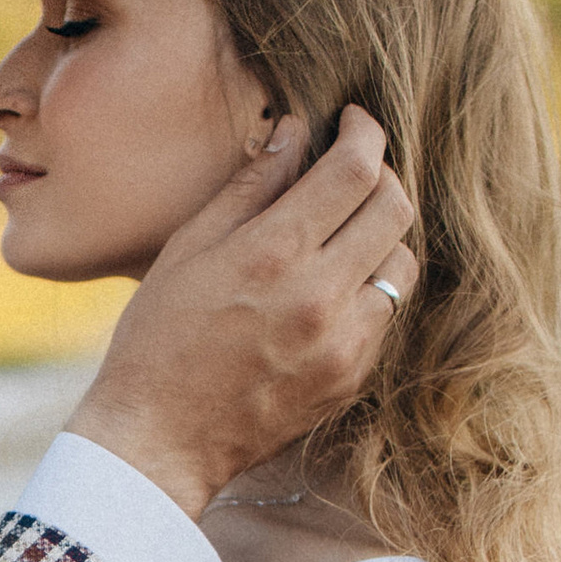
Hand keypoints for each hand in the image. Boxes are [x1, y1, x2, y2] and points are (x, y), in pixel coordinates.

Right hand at [72, 106, 417, 518]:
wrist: (160, 439)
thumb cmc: (159, 338)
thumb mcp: (189, 248)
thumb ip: (250, 186)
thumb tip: (295, 132)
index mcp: (274, 253)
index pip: (355, 169)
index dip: (365, 133)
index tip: (354, 122)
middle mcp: (321, 296)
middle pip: (395, 208)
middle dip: (381, 175)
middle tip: (353, 170)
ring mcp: (345, 343)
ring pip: (402, 263)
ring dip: (382, 234)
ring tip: (345, 231)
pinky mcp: (353, 377)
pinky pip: (387, 314)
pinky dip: (371, 288)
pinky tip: (333, 288)